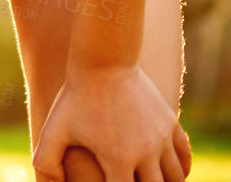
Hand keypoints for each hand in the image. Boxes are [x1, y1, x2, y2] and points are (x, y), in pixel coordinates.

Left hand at [33, 64, 189, 181]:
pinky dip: (180, 169)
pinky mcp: (170, 122)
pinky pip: (184, 156)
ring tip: (149, 181)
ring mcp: (161, 137)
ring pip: (174, 178)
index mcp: (118, 158)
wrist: (103, 61)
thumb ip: (46, 161)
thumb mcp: (54, 129)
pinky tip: (169, 173)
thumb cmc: (76, 97)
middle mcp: (145, 152)